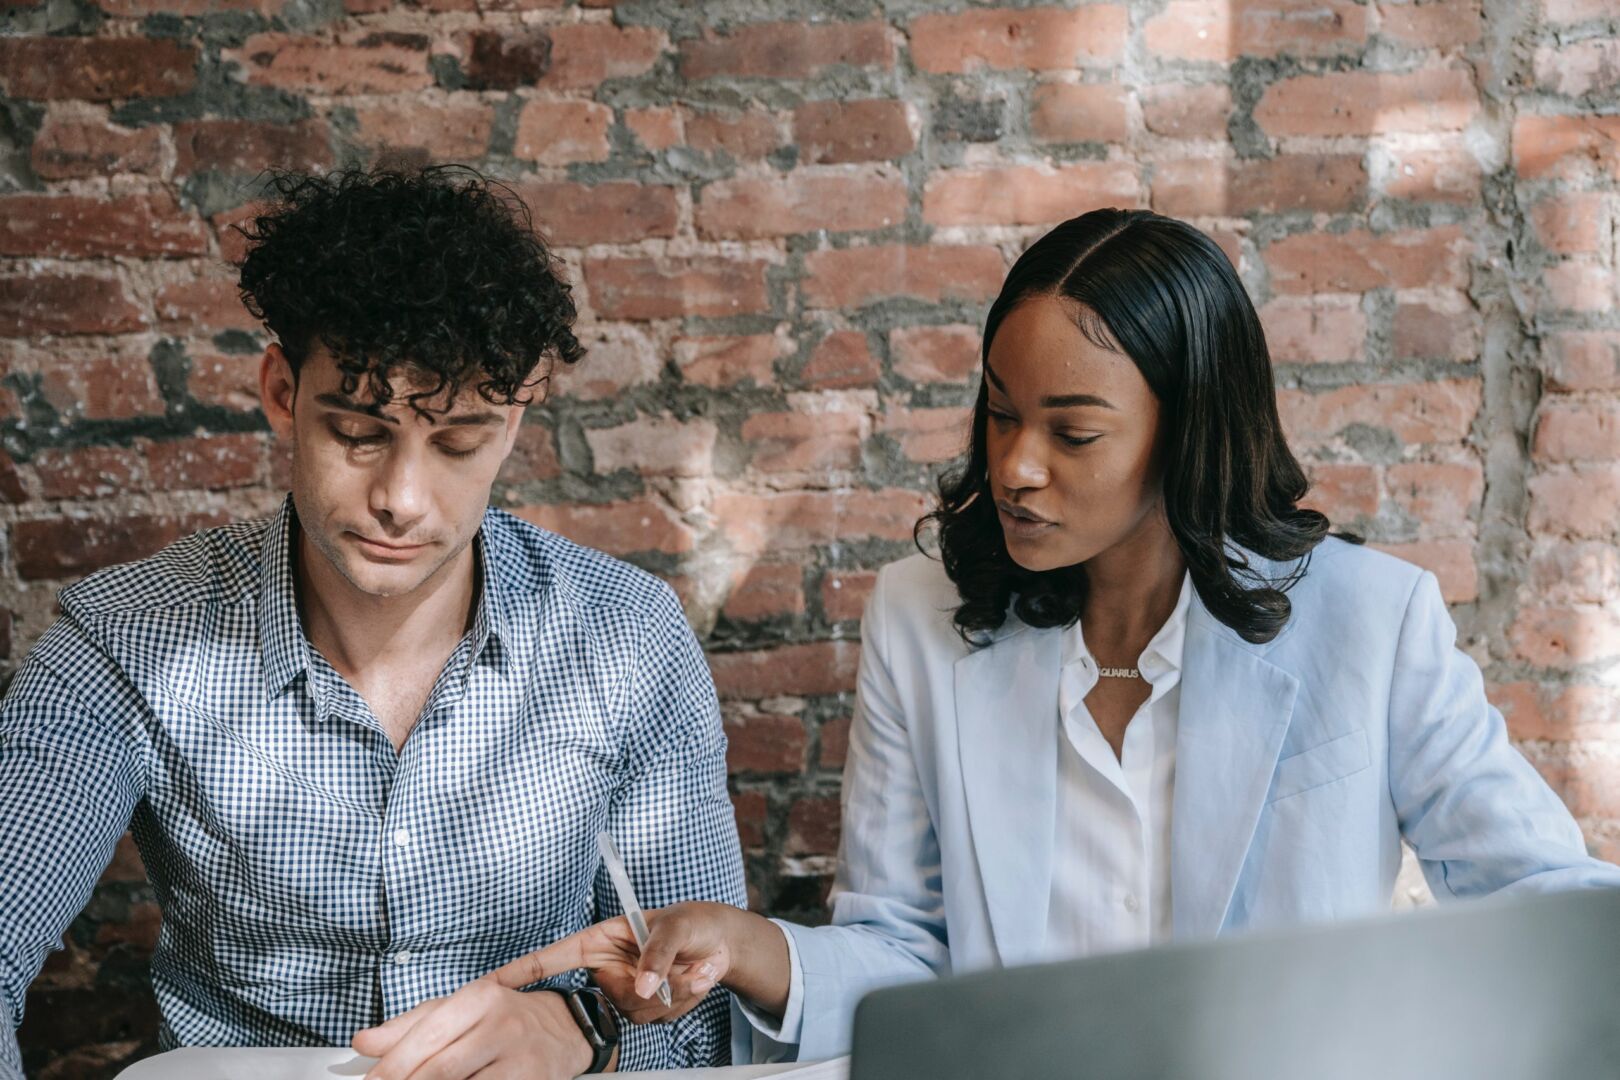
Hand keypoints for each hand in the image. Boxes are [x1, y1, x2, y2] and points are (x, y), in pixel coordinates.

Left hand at [353, 975, 594, 1079]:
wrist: (565, 1028)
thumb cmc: (504, 1018)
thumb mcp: (456, 1009)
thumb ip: (407, 1026)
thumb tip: (364, 1043)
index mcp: (478, 998)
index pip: (424, 1038)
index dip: (390, 1068)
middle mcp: (500, 1025)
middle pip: (439, 1070)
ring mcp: (518, 1058)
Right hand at [492, 901, 788, 1024]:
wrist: (720, 943)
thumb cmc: (692, 922)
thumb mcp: (676, 927)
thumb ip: (657, 954)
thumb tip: (642, 985)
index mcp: (599, 941)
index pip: (551, 958)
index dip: (520, 972)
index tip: (490, 986)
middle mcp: (606, 969)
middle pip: (607, 996)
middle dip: (650, 988)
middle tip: (685, 968)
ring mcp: (625, 992)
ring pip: (637, 1012)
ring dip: (675, 993)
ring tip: (696, 967)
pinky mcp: (645, 1009)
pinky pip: (659, 1019)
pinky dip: (686, 1000)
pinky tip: (697, 978)